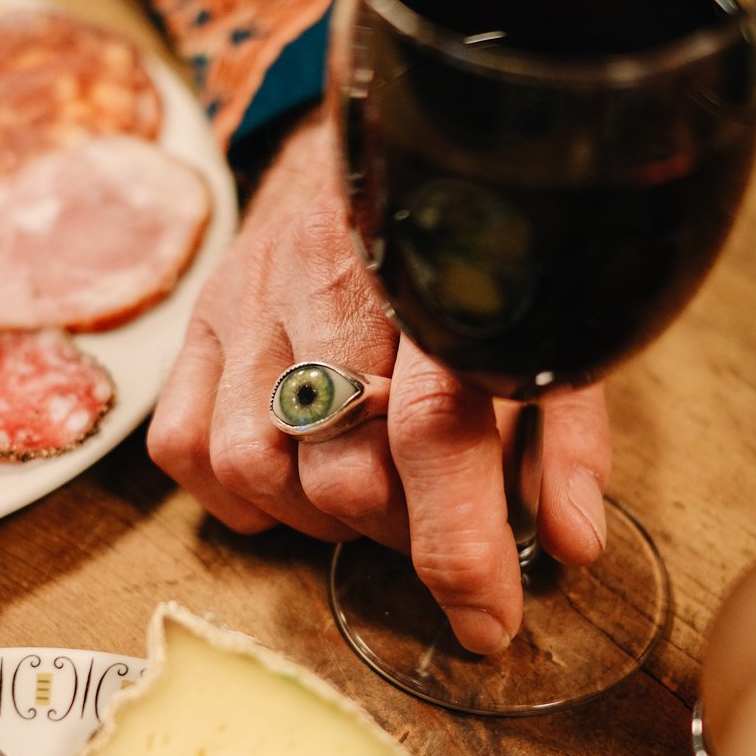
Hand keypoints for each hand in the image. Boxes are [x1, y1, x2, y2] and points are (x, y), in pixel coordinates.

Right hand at [148, 112, 611, 654]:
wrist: (379, 130)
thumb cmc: (474, 246)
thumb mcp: (545, 326)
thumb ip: (564, 433)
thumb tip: (571, 547)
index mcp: (436, 276)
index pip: (436, 431)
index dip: (461, 548)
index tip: (488, 624)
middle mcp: (330, 280)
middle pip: (343, 468)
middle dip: (401, 535)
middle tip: (435, 524)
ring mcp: (250, 295)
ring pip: (255, 465)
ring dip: (318, 519)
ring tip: (366, 499)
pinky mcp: (199, 315)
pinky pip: (184, 446)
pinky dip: (237, 493)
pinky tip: (289, 480)